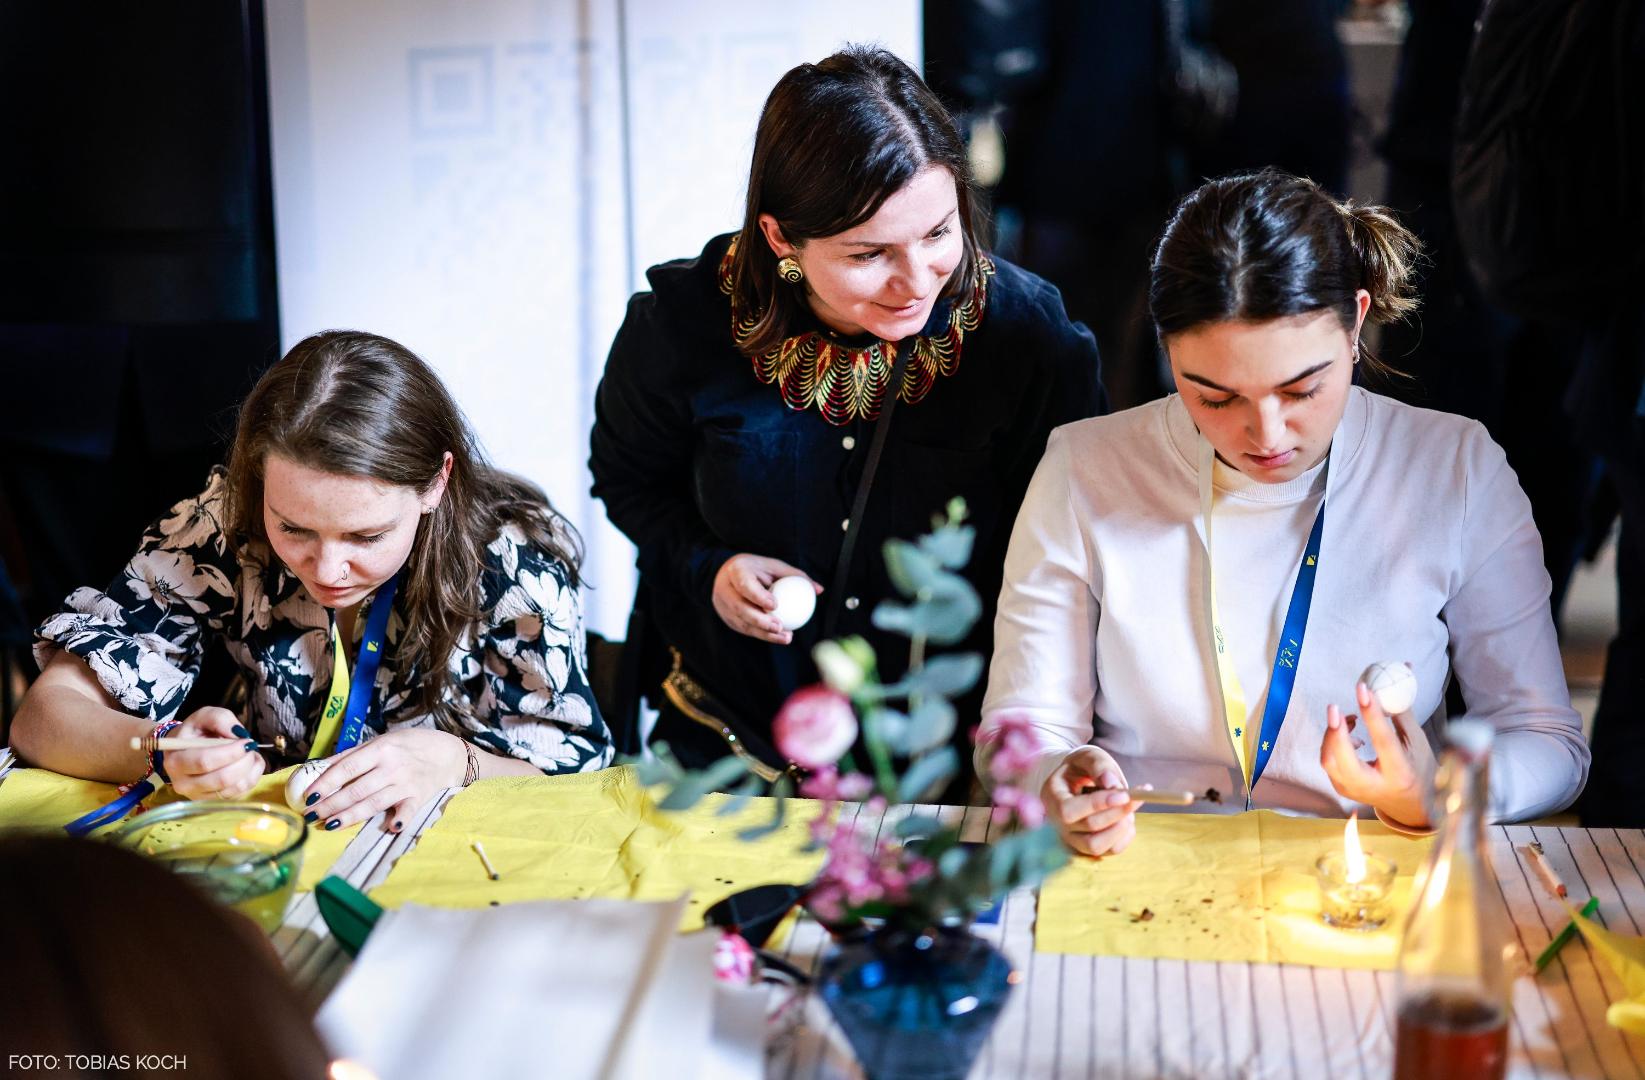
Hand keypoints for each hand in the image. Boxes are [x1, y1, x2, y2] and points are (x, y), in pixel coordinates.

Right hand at [163, 706, 266, 800]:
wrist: (185, 750)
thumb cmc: (195, 732)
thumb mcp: (203, 716)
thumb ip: (220, 719)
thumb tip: (238, 734)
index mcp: (176, 761)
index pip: (205, 761)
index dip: (231, 752)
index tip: (246, 740)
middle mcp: (183, 784)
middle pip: (222, 779)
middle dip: (244, 761)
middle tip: (250, 746)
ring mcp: (198, 796)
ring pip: (234, 788)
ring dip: (250, 769)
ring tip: (250, 753)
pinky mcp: (213, 802)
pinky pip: (240, 794)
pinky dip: (252, 777)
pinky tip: (250, 764)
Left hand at [301, 729, 466, 833]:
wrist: (448, 753)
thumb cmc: (409, 746)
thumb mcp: (381, 742)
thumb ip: (352, 755)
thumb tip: (319, 767)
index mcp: (380, 749)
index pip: (347, 768)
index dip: (327, 782)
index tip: (309, 795)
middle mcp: (392, 767)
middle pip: (356, 789)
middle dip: (331, 804)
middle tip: (311, 815)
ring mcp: (406, 783)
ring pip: (374, 803)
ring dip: (351, 816)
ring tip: (329, 825)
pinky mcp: (419, 798)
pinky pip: (407, 811)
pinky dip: (400, 819)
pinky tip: (391, 828)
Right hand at [712, 554, 818, 643]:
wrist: (727, 574)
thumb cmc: (758, 569)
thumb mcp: (774, 566)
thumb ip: (796, 576)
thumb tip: (819, 590)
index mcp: (736, 571)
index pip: (745, 585)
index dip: (758, 596)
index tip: (775, 605)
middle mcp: (725, 589)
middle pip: (741, 608)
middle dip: (760, 621)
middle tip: (780, 627)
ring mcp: (723, 606)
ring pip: (742, 623)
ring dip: (764, 633)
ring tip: (786, 637)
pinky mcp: (727, 618)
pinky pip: (745, 629)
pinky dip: (762, 635)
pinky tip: (779, 638)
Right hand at [1041, 746, 1144, 856]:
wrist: (1077, 781)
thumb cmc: (1081, 767)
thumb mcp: (1087, 756)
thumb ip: (1098, 765)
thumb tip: (1112, 784)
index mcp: (1051, 797)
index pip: (1069, 810)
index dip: (1098, 804)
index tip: (1124, 795)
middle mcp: (1057, 823)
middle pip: (1088, 827)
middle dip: (1117, 813)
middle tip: (1136, 798)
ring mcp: (1071, 838)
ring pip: (1097, 846)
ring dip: (1120, 829)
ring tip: (1129, 809)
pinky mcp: (1087, 847)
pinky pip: (1108, 851)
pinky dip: (1124, 837)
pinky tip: (1127, 819)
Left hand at [1320, 681, 1436, 827]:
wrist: (1411, 804)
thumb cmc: (1417, 766)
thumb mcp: (1417, 741)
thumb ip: (1401, 712)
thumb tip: (1398, 674)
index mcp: (1400, 774)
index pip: (1383, 742)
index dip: (1372, 714)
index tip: (1363, 689)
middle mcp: (1374, 787)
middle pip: (1343, 761)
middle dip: (1335, 732)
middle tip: (1335, 706)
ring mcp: (1353, 791)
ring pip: (1329, 761)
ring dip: (1333, 734)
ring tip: (1350, 718)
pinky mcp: (1341, 788)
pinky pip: (1329, 761)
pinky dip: (1333, 742)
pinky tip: (1348, 732)